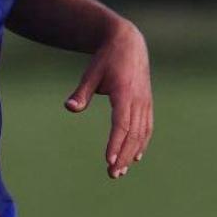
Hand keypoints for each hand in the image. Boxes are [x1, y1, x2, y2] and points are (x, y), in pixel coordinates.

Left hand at [65, 19, 152, 179]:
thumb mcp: (91, 73)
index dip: (116, 143)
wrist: (129, 43)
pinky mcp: (147, 103)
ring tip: (120, 171)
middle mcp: (138, 100)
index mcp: (125, 93)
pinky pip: (147, 127)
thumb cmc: (106, 59)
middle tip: (113, 173)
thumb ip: (81, 93)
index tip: (109, 160)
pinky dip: (142, 143)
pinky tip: (135, 157)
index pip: (122, 124)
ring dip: (132, 153)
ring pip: (142, 133)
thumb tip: (69, 108)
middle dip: (124, 155)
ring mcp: (145, 102)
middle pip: (133, 134)